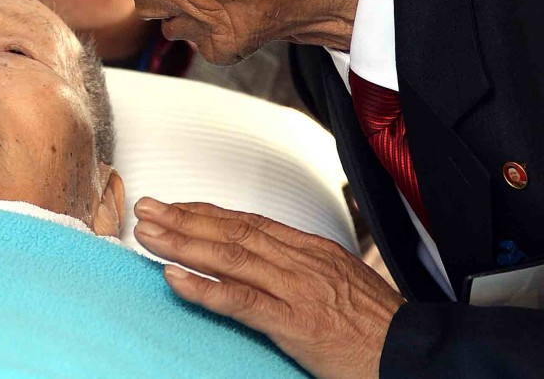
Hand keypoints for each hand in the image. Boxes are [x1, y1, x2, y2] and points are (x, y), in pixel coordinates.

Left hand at [134, 197, 403, 378]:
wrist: (415, 355)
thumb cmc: (378, 325)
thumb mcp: (339, 282)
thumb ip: (302, 266)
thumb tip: (265, 256)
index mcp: (310, 250)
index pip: (247, 222)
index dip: (205, 212)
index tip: (172, 205)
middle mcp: (301, 262)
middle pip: (231, 232)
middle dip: (183, 219)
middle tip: (145, 209)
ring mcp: (298, 291)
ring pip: (230, 258)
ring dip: (183, 244)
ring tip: (148, 235)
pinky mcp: (297, 324)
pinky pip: (242, 302)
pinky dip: (205, 288)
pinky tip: (175, 278)